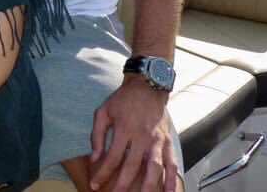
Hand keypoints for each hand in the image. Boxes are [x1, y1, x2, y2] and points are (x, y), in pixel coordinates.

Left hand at [89, 75, 177, 191]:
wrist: (148, 86)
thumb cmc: (123, 100)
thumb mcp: (103, 111)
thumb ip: (96, 135)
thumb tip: (94, 158)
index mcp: (125, 129)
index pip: (113, 158)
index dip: (103, 173)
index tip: (95, 184)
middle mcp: (142, 136)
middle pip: (132, 167)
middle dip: (122, 185)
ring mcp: (157, 140)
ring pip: (154, 168)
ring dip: (149, 187)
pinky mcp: (168, 142)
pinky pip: (171, 163)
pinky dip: (172, 179)